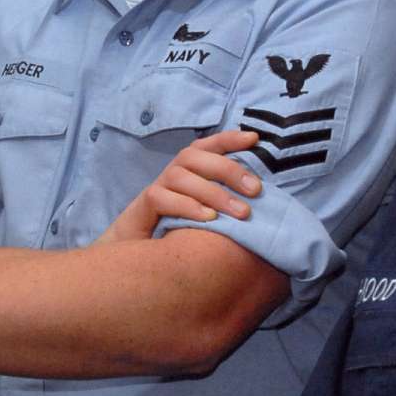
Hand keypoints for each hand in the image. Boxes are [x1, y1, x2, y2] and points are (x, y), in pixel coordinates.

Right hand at [98, 130, 262, 245]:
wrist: (136, 257)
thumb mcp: (208, 215)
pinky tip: (209, 219)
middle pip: (194, 156)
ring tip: (240, 212)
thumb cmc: (179, 233)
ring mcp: (155, 190)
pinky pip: (160, 198)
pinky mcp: (141, 208)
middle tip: (255, 190)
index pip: (205, 145)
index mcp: (188, 171)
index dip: (228, 139)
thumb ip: (227, 203)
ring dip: (213, 192)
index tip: (254, 139)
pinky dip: (187, 206)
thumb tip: (259, 197)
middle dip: (228, 169)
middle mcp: (171, 175)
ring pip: (179, 176)